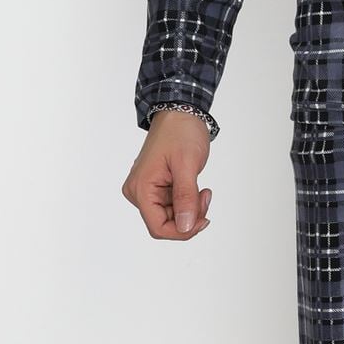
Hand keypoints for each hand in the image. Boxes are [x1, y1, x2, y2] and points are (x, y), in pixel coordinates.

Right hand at [122, 113, 212, 238]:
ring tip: (202, 190)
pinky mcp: (156, 186)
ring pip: (171, 216)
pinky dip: (188, 201)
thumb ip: (186, 198)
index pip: (158, 227)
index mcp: (141, 188)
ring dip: (190, 208)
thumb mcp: (187, 166)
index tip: (203, 219)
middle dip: (189, 217)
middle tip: (205, 197)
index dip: (183, 230)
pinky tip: (196, 188)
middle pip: (165, 224)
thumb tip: (186, 226)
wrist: (179, 112)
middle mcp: (139, 192)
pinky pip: (172, 206)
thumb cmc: (180, 133)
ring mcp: (146, 189)